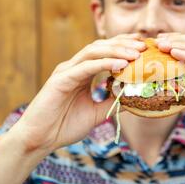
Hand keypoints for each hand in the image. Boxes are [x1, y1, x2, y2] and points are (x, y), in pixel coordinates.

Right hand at [10, 34, 145, 153]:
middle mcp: (74, 67)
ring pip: (93, 52)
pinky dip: (104, 64)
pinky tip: (121, 64)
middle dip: (124, 44)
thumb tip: (135, 97)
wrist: (40, 140)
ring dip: (117, 50)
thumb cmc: (64, 126)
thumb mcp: (97, 113)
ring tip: (136, 53)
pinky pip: (85, 67)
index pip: (105, 51)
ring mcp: (66, 71)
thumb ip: (113, 102)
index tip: (144, 46)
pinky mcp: (60, 80)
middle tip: (144, 46)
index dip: (124, 45)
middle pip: (101, 46)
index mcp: (82, 72)